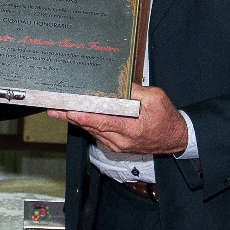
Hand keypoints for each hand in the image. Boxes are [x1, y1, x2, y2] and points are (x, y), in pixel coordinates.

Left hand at [47, 85, 186, 154]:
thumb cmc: (167, 118)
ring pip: (93, 132)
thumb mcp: (156, 98)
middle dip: (72, 117)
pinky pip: (98, 134)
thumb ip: (136, 91)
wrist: (175, 138)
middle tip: (54, 108)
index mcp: (131, 129)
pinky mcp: (117, 146)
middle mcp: (122, 140)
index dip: (84, 117)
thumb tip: (118, 84)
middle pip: (92, 127)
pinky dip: (87, 125)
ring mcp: (118, 145)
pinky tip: (76, 117)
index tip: (69, 111)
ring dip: (76, 121)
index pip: (103, 122)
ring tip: (59, 111)